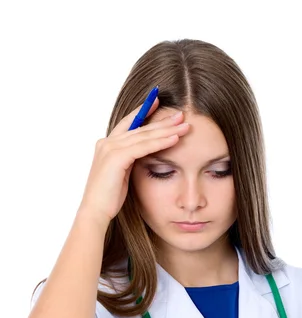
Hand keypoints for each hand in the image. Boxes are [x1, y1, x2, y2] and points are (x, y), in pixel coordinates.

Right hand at [80, 96, 189, 223]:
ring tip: (184, 125)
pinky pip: (144, 147)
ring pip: (144, 135)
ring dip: (166, 130)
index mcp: (107, 145)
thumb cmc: (108, 198)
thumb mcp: (121, 175)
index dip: (143, 112)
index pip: (128, 123)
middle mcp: (107, 143)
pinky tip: (175, 139)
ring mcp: (110, 148)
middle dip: (162, 120)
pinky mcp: (117, 157)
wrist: (95, 211)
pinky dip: (161, 142)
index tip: (159, 102)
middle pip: (140, 128)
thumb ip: (129, 161)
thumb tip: (142, 156)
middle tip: (181, 114)